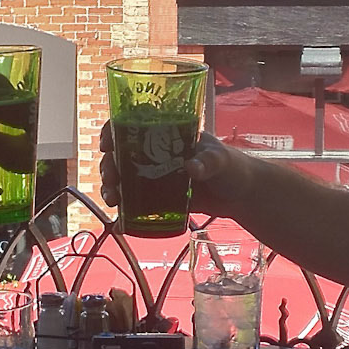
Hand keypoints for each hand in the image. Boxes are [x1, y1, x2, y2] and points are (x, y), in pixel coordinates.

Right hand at [97, 123, 249, 215]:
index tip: (107, 144)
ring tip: (112, 200)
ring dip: (112, 188)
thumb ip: (209, 162)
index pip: (132, 125)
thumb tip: (191, 167)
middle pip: (121, 155)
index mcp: (167, 135)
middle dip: (109, 166)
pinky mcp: (160, 199)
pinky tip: (118, 223)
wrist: (242, 196)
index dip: (113, 131)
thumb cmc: (233, 167)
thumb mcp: (222, 160)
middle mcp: (155, 154)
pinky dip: (125, 213)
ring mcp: (156, 177)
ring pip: (123, 179)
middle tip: (111, 180)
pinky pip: (136, 204)